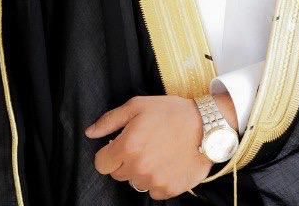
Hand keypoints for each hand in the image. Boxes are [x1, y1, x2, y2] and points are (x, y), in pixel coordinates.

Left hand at [84, 93, 232, 199]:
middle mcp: (139, 167)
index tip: (118, 146)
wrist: (207, 125)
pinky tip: (167, 164)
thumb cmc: (171, 112)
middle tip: (142, 146)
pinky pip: (153, 192)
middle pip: (118, 174)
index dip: (108, 154)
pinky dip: (157, 181)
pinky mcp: (170, 189)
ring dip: (141, 172)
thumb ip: (110, 121)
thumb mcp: (137, 106)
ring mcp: (155, 180)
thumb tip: (90, 133)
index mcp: (127, 146)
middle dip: (125, 161)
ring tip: (156, 154)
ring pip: (135, 183)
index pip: (102, 164)